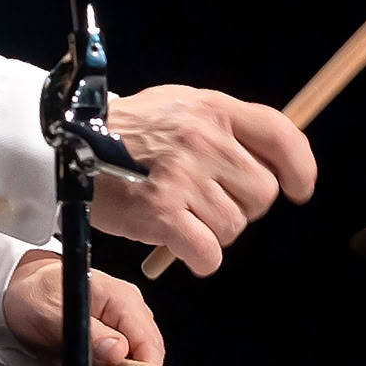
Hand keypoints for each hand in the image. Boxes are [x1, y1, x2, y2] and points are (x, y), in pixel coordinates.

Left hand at [3, 251, 164, 365]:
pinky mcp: (114, 359)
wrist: (22, 299)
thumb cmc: (35, 296)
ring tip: (68, 365)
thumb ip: (86, 333)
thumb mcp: (50, 312)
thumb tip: (118, 353)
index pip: (150, 346)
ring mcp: (124, 341)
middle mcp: (130, 322)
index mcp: (124, 302)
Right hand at [89, 86, 317, 275]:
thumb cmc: (126, 132)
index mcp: (212, 109)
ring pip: (234, 228)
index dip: (300, 168)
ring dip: (214, 233)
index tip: (299, 189)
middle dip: (243, 207)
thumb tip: (272, 165)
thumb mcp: (179, 107)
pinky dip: (200, 258)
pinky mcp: (160, 214)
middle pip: (262, 194)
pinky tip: (181, 246)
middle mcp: (203, 140)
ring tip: (183, 218)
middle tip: (209, 204)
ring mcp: (182, 177)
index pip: (281, 136)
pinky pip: (208, 253)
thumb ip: (224, 128)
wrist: (65, 143)